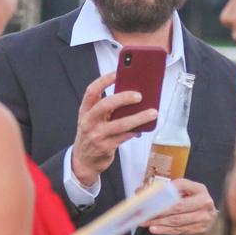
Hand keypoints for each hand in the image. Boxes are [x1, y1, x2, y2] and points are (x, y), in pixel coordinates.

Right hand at [71, 72, 157, 186]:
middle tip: (139, 95)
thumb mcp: (93, 118)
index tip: (117, 73)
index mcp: (85, 110)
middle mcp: (89, 122)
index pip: (91, 91)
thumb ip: (107, 108)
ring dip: (138, 117)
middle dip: (124, 98)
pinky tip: (143, 127)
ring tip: (152, 112)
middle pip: (106, 105)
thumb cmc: (91, 134)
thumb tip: (131, 95)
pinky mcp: (106, 147)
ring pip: (120, 124)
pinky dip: (135, 131)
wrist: (83, 160)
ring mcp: (97, 135)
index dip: (104, 81)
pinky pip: (124, 137)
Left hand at [141, 179, 216, 234]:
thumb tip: (141, 191)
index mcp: (199, 189)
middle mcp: (203, 202)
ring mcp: (203, 217)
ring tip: (146, 222)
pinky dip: (164, 230)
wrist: (213, 223)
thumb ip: (168, 192)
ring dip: (158, 222)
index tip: (152, 193)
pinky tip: (154, 229)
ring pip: (176, 220)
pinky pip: (178, 230)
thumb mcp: (187, 194)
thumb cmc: (194, 206)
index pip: (181, 185)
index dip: (166, 188)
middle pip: (178, 206)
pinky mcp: (198, 230)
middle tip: (144, 212)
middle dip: (158, 210)